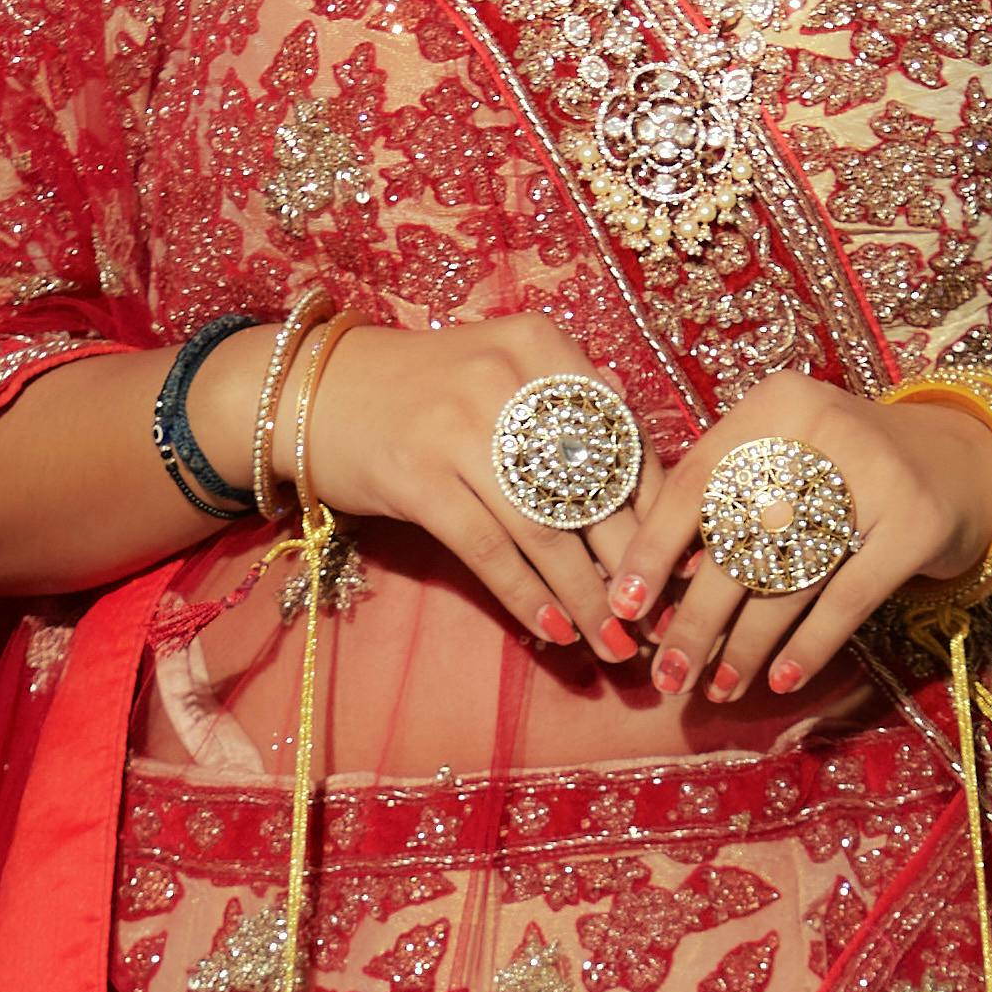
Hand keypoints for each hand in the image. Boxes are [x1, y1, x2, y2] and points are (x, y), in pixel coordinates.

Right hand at [293, 313, 647, 656]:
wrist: (313, 391)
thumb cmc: (422, 391)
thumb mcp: (501, 369)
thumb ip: (571, 401)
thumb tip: (645, 458)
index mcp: (540, 347)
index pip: (621, 438)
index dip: (656, 512)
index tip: (678, 566)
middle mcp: (505, 378)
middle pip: (591, 489)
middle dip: (633, 566)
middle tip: (661, 619)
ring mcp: (459, 426)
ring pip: (546, 530)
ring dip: (587, 598)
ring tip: (616, 644)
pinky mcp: (418, 476)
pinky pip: (490, 551)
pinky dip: (527, 596)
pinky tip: (555, 630)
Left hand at [613, 375, 991, 704]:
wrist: (964, 462)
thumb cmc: (845, 471)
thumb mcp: (785, 456)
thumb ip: (726, 497)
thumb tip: (650, 588)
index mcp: (773, 406)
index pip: (696, 484)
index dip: (655, 551)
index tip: (626, 607)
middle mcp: (821, 427)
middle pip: (737, 540)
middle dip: (697, 618)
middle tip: (668, 673)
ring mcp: (875, 474)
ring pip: (787, 577)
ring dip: (746, 645)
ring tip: (717, 689)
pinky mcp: (916, 522)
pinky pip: (845, 600)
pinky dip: (808, 647)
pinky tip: (781, 681)